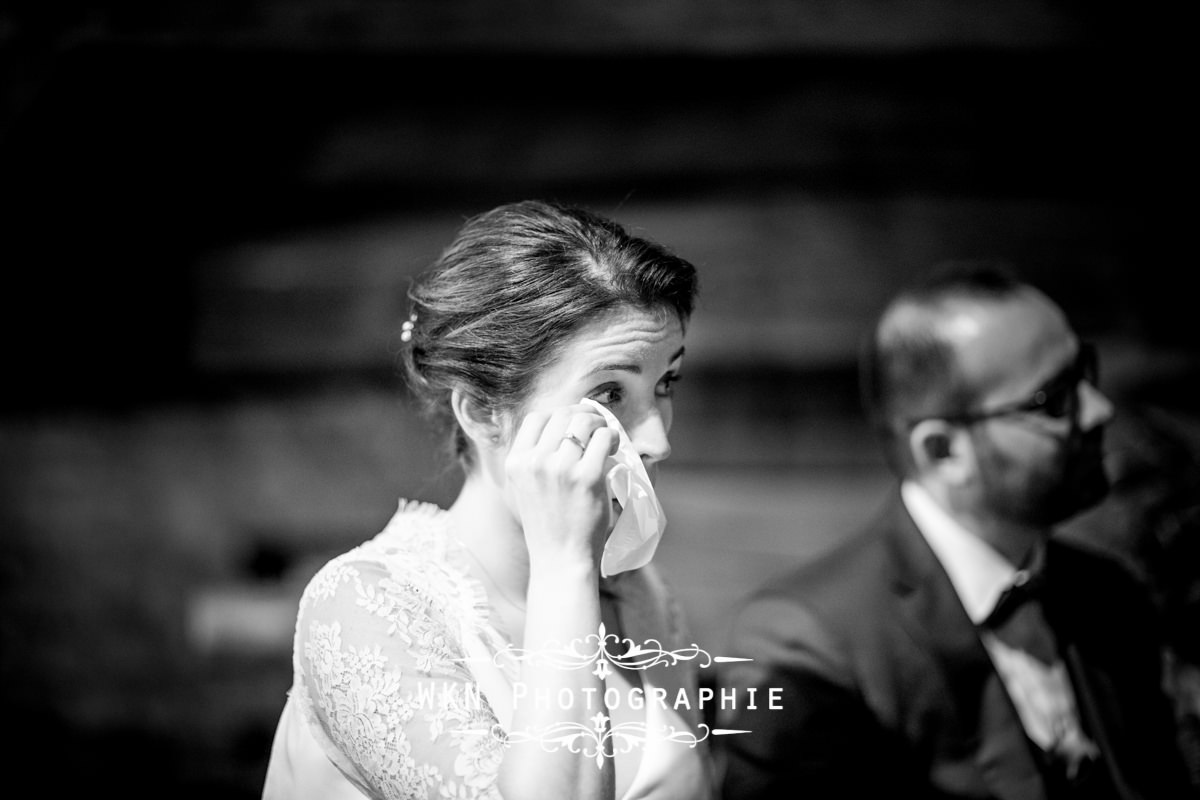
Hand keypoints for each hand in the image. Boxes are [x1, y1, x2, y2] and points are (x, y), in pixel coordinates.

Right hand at [505, 403, 619, 569]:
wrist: (559, 559)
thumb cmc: (547, 526)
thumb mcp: (525, 488)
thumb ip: (534, 460)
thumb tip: (561, 430)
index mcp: (516, 462)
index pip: (536, 418)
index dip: (559, 415)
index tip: (573, 423)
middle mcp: (534, 462)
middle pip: (562, 414)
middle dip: (583, 414)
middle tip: (596, 425)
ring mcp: (560, 468)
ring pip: (584, 422)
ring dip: (599, 423)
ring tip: (606, 437)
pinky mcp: (586, 477)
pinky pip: (603, 438)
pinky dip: (611, 438)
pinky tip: (613, 448)